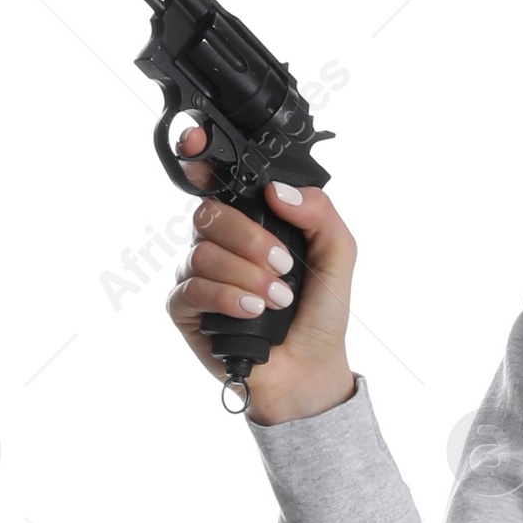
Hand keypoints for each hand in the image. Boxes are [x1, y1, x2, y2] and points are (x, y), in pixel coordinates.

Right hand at [166, 125, 357, 423]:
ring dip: (246, 275)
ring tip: (276, 300)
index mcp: (248, 220)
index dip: (199, 160)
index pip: (216, 181)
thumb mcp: (337, 257)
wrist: (311, 371)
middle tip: (283, 267)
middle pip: (208, 214)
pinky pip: (192, 288)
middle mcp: (218, 243)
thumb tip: (279, 192)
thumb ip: (321, 214)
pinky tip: (252, 311)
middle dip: (249, 238)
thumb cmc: (319, 315)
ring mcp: (198, 274)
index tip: (199, 151)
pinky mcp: (185, 309)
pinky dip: (227, 297)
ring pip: (202, 252)